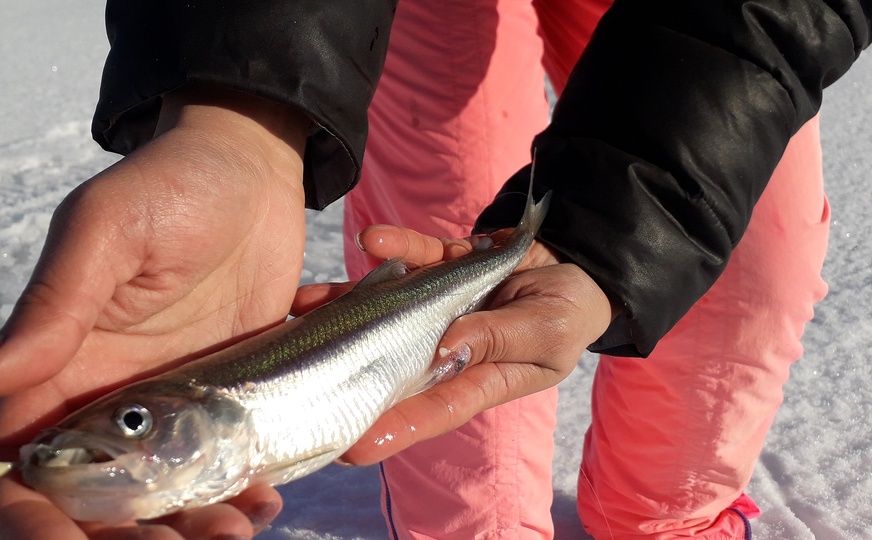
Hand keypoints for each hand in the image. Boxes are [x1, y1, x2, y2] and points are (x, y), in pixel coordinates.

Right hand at [0, 87, 308, 538]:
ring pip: (160, 501)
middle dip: (121, 537)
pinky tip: (261, 504)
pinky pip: (222, 471)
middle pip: (92, 502)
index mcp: (59, 365)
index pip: (17, 463)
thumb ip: (51, 307)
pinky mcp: (225, 403)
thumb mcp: (106, 231)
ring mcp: (171, 408)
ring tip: (230, 532)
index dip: (28, 519)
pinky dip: (235, 501)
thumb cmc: (173, 185)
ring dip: (184, 531)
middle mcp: (109, 400)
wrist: (254, 171)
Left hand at [293, 225, 613, 464]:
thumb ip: (501, 338)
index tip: (352, 445)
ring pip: (385, 306)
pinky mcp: (440, 265)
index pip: (431, 408)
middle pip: (390, 360)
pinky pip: (413, 255)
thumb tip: (448, 346)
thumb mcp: (549, 332)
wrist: (577, 262)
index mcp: (479, 377)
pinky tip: (373, 239)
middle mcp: (447, 345)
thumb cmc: (569, 313)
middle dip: (344, 365)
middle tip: (297, 371)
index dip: (393, 428)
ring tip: (306, 301)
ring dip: (345, 302)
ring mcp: (438, 304)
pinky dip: (395, 245)